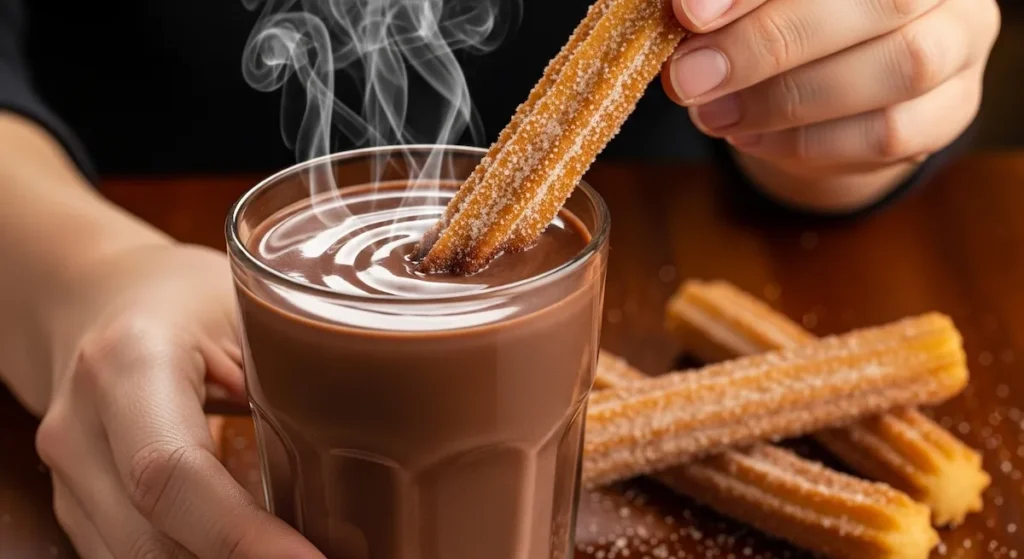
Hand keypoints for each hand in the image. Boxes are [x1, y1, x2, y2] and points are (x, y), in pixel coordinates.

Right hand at [34, 243, 324, 558]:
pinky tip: (261, 546)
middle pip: (151, 542)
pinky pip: (139, 556)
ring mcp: (69, 480)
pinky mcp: (80, 510)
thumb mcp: (249, 308)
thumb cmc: (188, 299)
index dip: (242, 536)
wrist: (96, 301)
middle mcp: (80, 431)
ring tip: (303, 551)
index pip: (172, 473)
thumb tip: (383, 446)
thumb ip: (295, 370)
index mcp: (127, 364)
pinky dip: (202, 558)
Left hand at [662, 0, 1000, 210]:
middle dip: (771, 43)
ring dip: (788, 99)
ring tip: (714, 115)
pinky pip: (891, 133)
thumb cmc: (781, 21)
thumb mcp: (751, 7)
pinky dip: (809, 141)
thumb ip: (724, 6)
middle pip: (883, 1)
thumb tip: (685, 12)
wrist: (826, 92)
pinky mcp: (951, 109)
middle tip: (692, 77)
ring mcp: (959, 42)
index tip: (690, 13)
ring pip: (899, 69)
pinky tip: (752, 138)